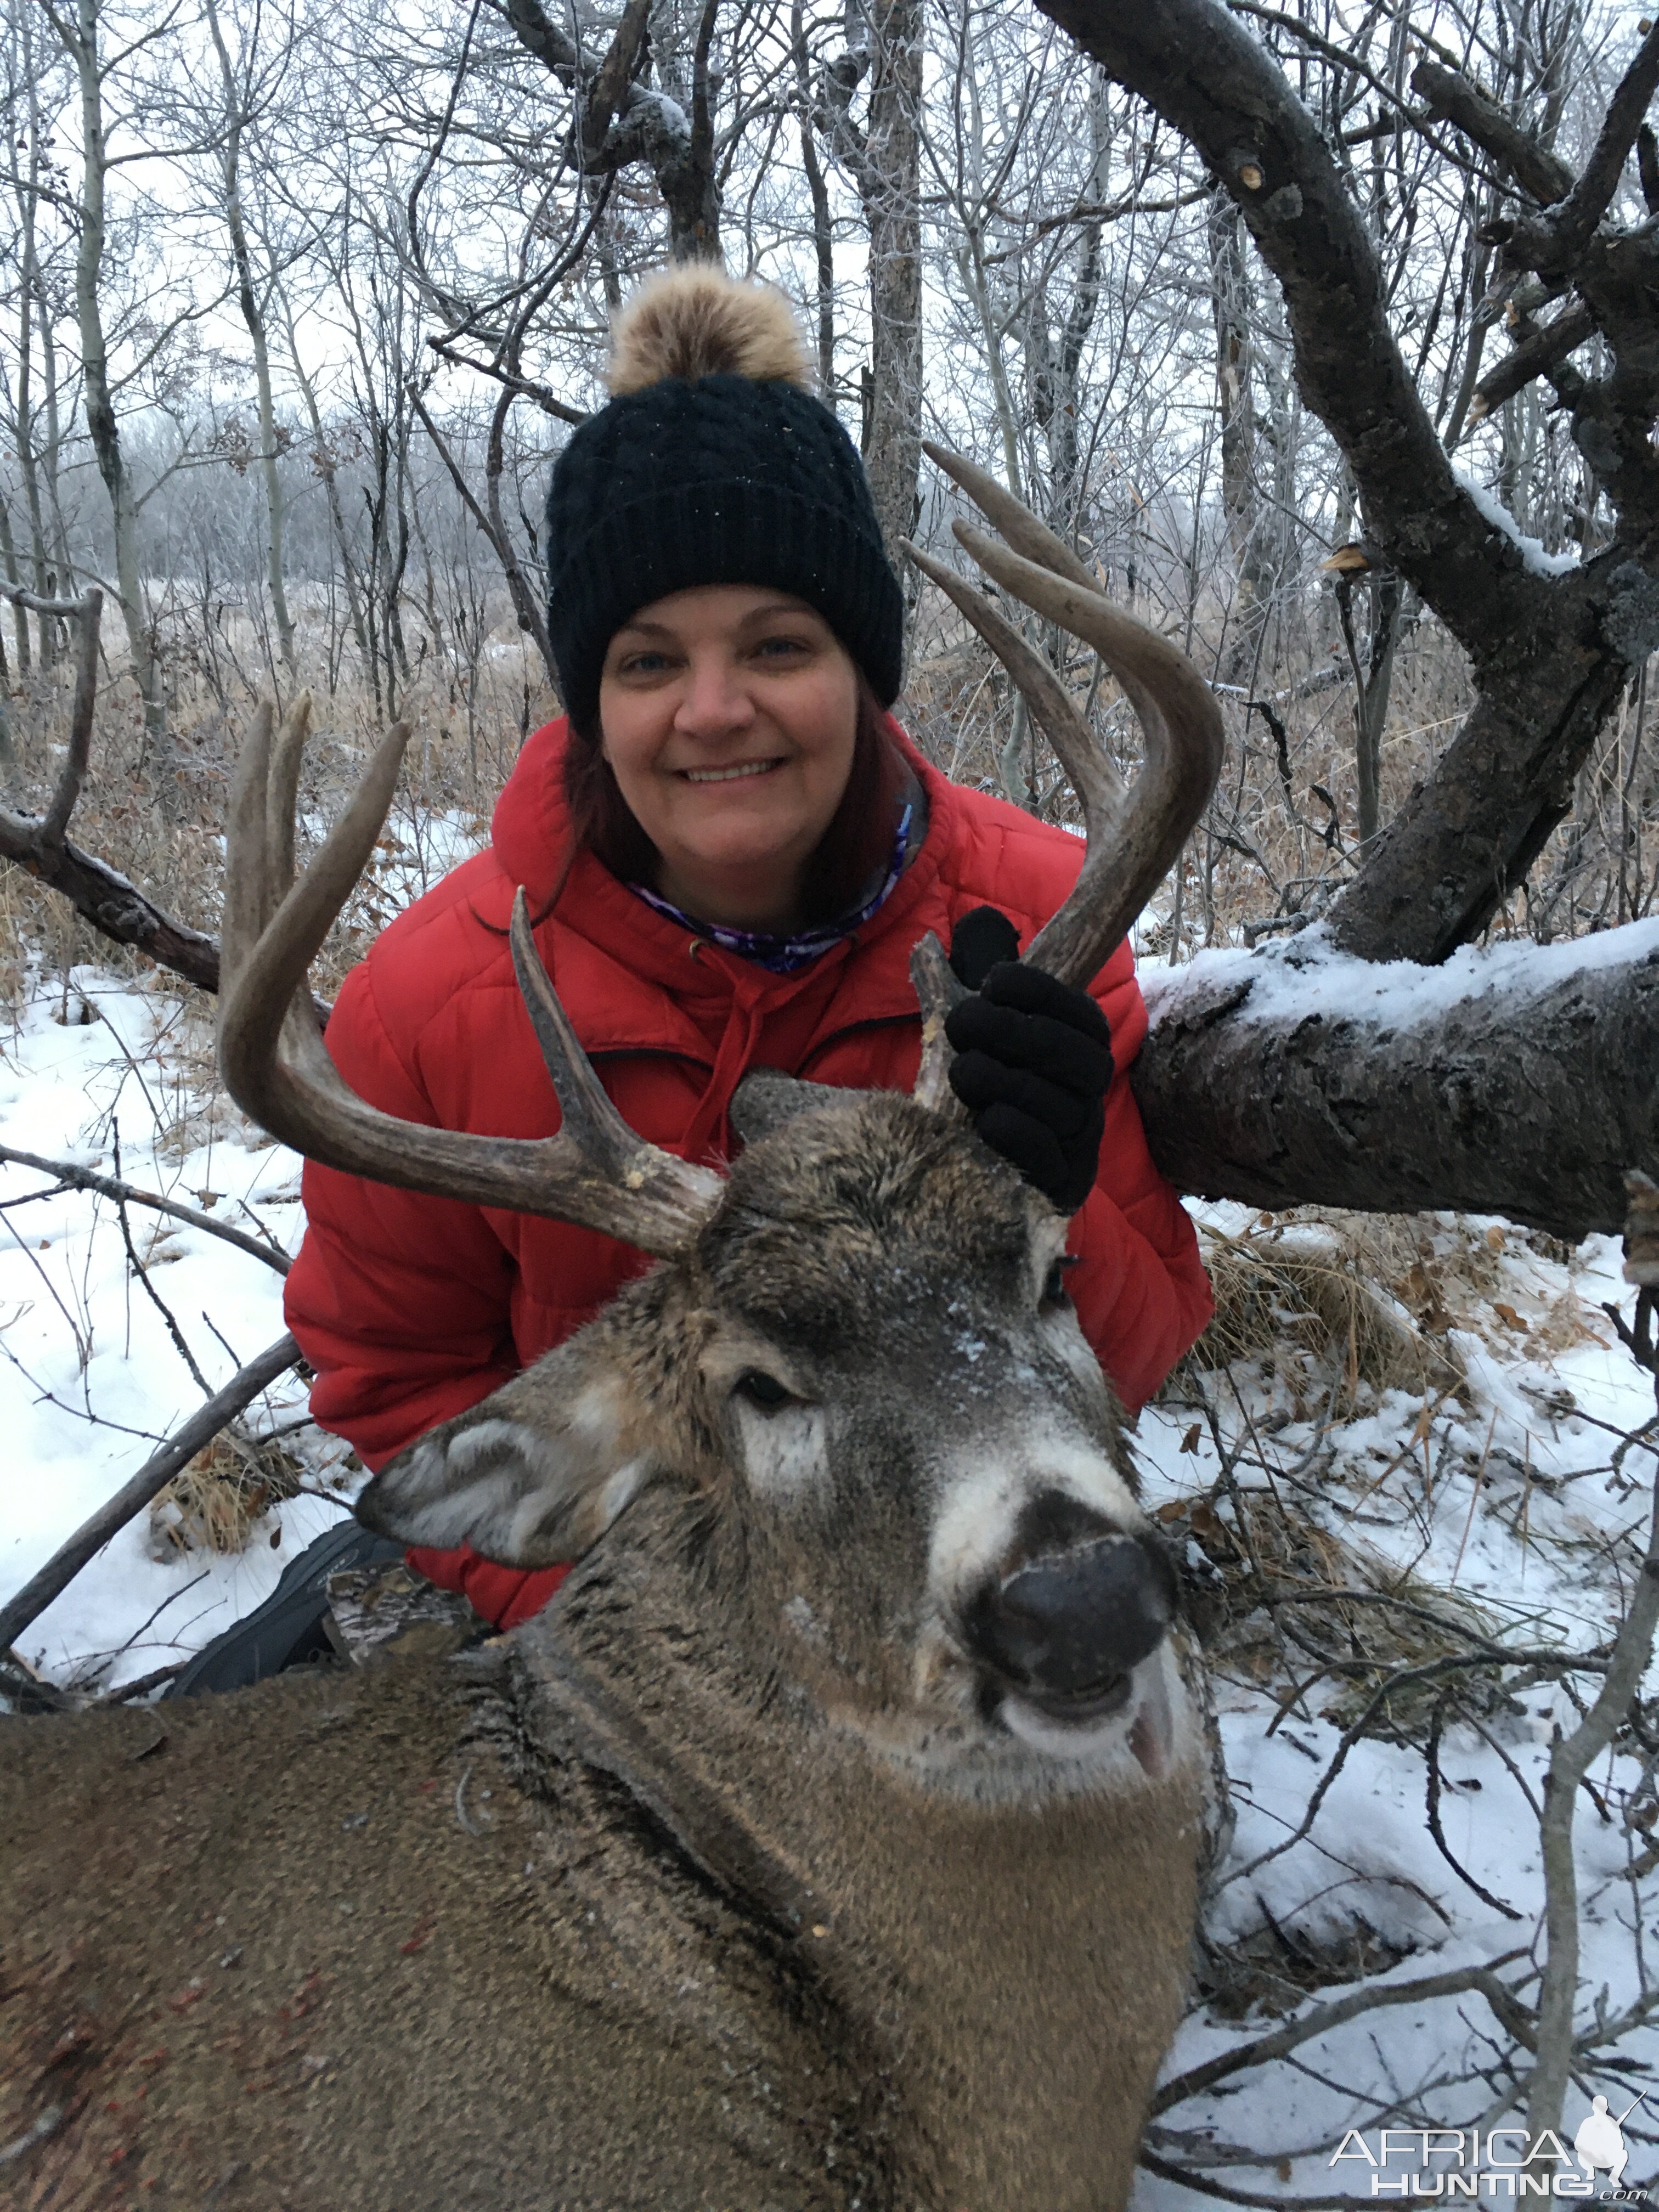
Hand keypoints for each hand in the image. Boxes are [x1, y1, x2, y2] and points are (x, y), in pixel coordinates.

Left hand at [945, 906, 1112, 1214]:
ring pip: (1053, 1101)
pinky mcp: (1064, 1183)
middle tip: (960, 1026)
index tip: (990, 983)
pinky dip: (1010, 1128)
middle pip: (1067, 1051)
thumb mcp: (969, 1036)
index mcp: (1083, 1045)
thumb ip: (955, 986)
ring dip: (997, 1079)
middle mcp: (1093, 1090)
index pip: (1077, 1008)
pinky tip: (982, 1119)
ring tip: (963, 1073)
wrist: (982, 1173)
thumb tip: (937, 934)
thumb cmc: (980, 1091)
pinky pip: (1045, 1150)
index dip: (1035, 989)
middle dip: (1007, 1029)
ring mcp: (1082, 1138)